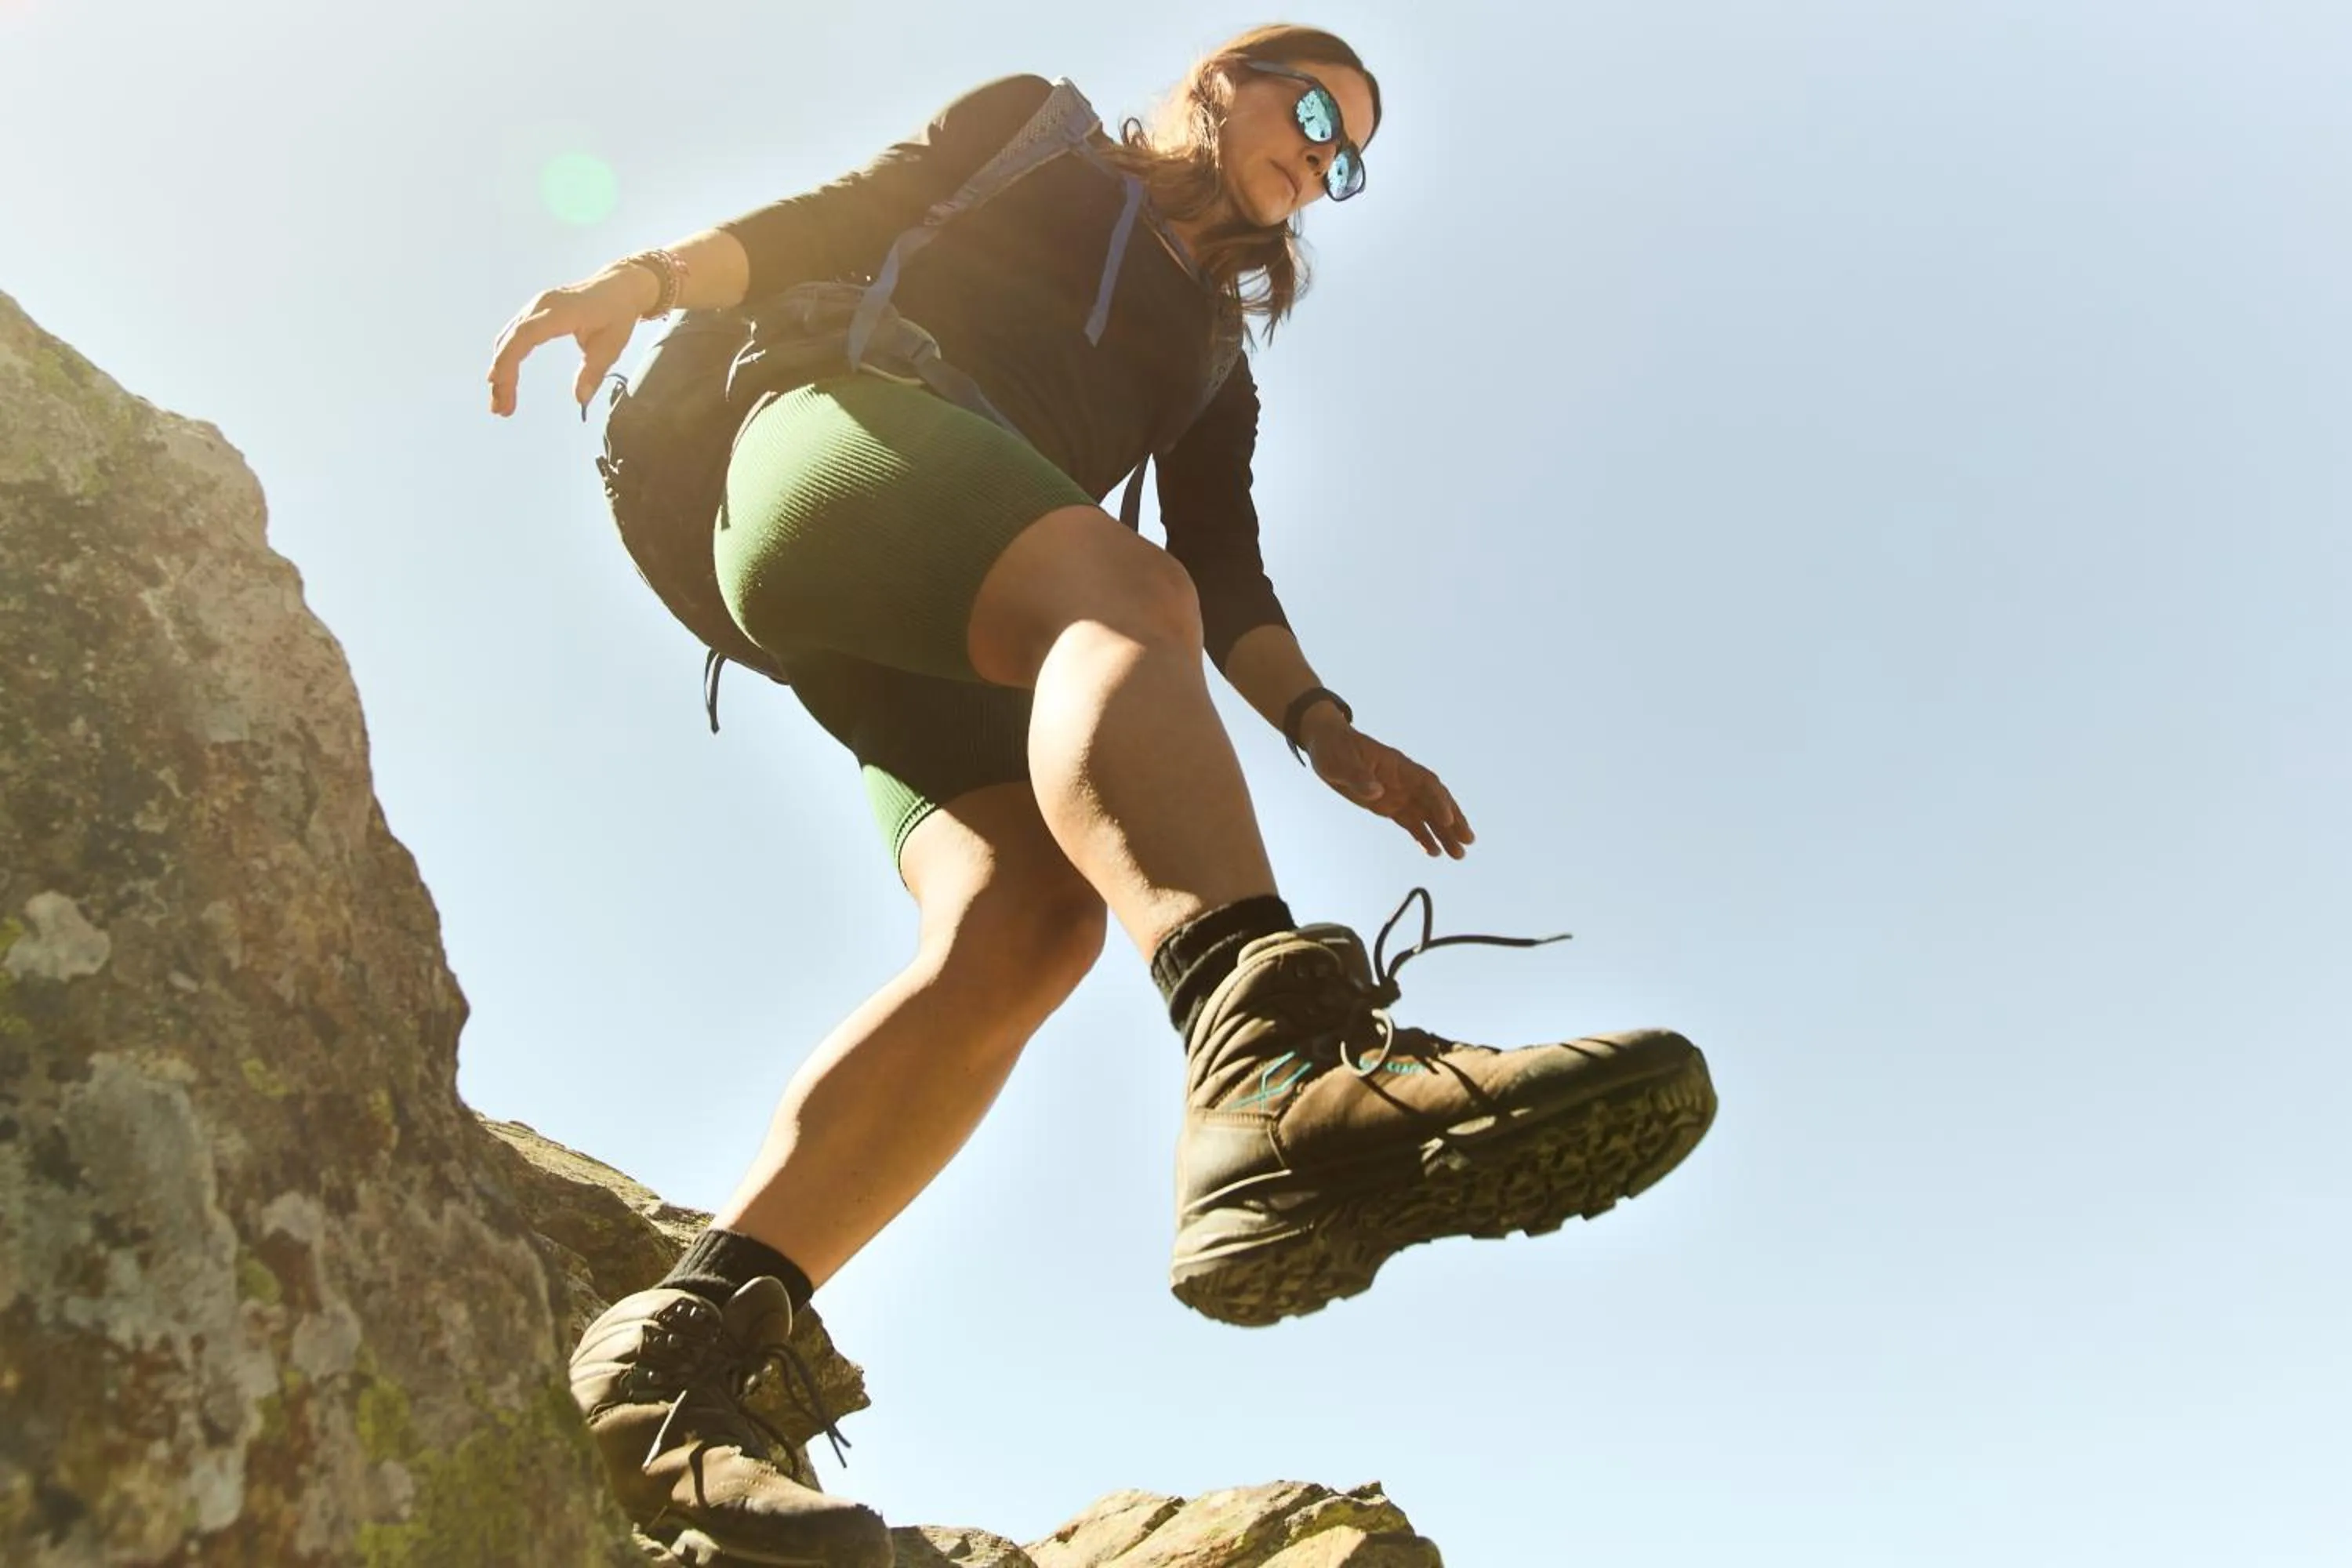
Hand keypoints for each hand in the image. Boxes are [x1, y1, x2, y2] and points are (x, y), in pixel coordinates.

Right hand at [484, 266, 656, 417]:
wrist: (619, 286)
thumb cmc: (617, 314)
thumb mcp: (612, 345)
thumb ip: (594, 372)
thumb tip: (581, 399)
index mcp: (561, 312)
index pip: (525, 335)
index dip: (509, 360)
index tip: (500, 384)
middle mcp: (542, 305)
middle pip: (510, 340)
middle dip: (502, 375)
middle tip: (501, 408)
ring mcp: (535, 306)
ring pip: (508, 338)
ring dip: (501, 370)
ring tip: (501, 402)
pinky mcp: (534, 311)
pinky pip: (514, 335)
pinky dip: (506, 357)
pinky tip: (505, 379)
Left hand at [1303, 713, 1475, 859]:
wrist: (1325, 744)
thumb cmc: (1333, 748)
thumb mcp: (1340, 762)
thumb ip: (1358, 776)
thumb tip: (1376, 792)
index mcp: (1397, 766)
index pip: (1426, 784)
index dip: (1438, 801)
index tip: (1447, 819)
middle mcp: (1404, 780)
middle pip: (1435, 801)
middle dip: (1453, 820)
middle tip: (1468, 841)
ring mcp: (1398, 793)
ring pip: (1427, 815)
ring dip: (1444, 834)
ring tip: (1459, 855)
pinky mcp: (1389, 805)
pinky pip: (1411, 822)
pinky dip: (1423, 837)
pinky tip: (1434, 853)